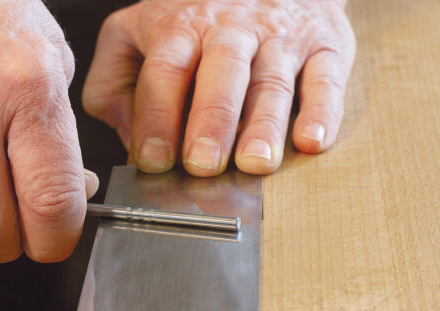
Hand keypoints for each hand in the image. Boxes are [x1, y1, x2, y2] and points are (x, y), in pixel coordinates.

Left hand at [83, 0, 355, 175]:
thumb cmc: (191, 17)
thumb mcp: (133, 33)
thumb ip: (114, 80)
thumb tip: (128, 136)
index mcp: (178, 28)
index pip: (164, 73)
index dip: (157, 117)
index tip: (152, 159)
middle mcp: (229, 31)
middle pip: (220, 74)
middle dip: (210, 122)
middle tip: (203, 164)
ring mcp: (279, 38)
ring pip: (271, 81)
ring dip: (264, 125)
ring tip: (254, 163)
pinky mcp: (323, 46)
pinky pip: (325, 78)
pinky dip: (323, 111)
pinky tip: (311, 141)